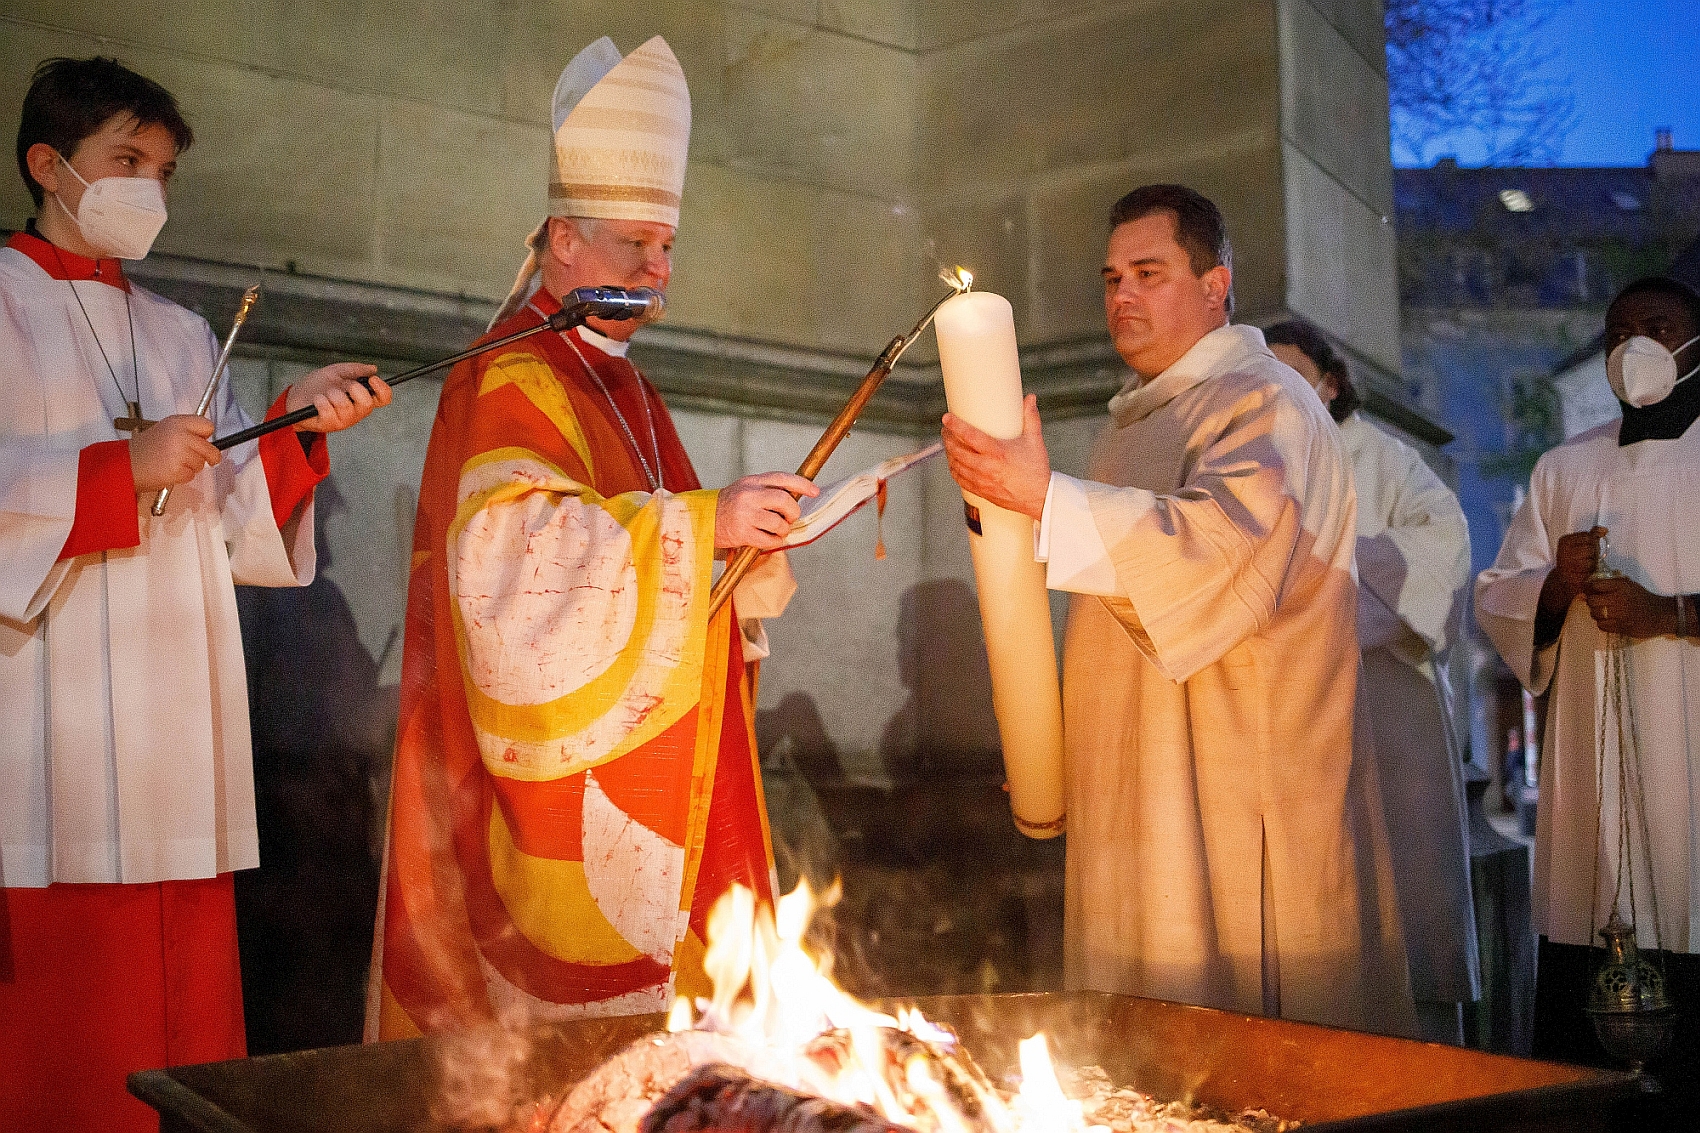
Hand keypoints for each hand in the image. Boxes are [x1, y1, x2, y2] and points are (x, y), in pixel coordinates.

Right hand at [130, 414, 219, 492]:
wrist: (125, 464)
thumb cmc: (144, 449)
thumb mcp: (165, 429)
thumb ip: (186, 431)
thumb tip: (206, 440)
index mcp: (177, 422)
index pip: (207, 426)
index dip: (206, 436)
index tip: (203, 441)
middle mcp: (180, 435)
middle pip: (211, 449)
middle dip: (206, 457)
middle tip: (192, 458)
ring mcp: (180, 452)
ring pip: (201, 463)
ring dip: (190, 467)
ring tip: (172, 463)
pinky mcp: (177, 469)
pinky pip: (191, 475)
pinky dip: (183, 476)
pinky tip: (169, 470)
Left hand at [286, 362, 391, 432]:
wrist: (295, 396)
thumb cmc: (317, 385)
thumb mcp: (336, 372)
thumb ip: (355, 370)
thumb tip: (373, 368)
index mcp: (361, 398)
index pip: (383, 399)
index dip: (382, 389)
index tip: (372, 379)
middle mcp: (355, 412)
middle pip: (367, 405)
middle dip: (355, 390)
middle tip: (345, 385)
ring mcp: (342, 420)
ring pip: (346, 407)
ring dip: (333, 395)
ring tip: (325, 393)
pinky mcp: (327, 425)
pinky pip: (328, 412)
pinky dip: (320, 401)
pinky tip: (317, 400)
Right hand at [715, 472, 818, 550]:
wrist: (702, 520)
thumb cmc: (728, 506)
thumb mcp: (745, 489)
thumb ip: (767, 490)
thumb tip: (795, 498)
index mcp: (752, 481)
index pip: (783, 479)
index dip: (802, 484)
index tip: (814, 492)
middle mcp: (749, 495)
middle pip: (785, 501)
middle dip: (793, 512)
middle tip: (789, 518)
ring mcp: (745, 514)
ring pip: (780, 523)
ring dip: (783, 530)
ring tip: (776, 530)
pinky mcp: (742, 533)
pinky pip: (770, 540)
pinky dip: (773, 542)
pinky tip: (767, 539)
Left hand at [941, 394, 1050, 520]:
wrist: (1039, 498)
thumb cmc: (1036, 470)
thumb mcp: (1034, 440)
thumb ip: (1031, 417)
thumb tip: (1030, 398)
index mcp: (997, 452)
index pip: (970, 436)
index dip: (956, 425)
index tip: (947, 418)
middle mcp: (987, 467)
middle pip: (958, 450)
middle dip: (948, 438)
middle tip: (946, 429)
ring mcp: (982, 481)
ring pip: (956, 465)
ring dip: (949, 453)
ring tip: (948, 443)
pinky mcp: (981, 491)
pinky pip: (960, 479)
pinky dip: (953, 469)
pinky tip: (953, 462)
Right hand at [1539, 526, 1604, 616]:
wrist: (1566, 577)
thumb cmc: (1578, 558)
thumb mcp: (1585, 543)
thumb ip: (1594, 534)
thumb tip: (1605, 530)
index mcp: (1565, 541)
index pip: (1588, 537)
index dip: (1591, 543)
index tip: (1584, 548)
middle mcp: (1562, 552)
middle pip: (1590, 549)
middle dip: (1592, 554)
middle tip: (1585, 558)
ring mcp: (1565, 565)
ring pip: (1590, 562)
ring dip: (1591, 565)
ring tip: (1584, 566)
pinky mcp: (1569, 578)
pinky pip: (1588, 574)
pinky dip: (1588, 574)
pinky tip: (1583, 574)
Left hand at [1583, 573, 1676, 638]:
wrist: (1661, 614)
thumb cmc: (1643, 598)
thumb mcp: (1629, 585)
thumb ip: (1611, 583)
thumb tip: (1589, 584)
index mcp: (1622, 587)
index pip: (1595, 585)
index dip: (1590, 588)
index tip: (1590, 590)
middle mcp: (1620, 599)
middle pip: (1592, 601)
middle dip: (1591, 602)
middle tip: (1596, 603)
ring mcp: (1620, 614)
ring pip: (1595, 614)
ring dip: (1596, 613)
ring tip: (1604, 612)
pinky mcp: (1622, 627)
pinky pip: (1602, 625)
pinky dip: (1602, 623)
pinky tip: (1609, 620)